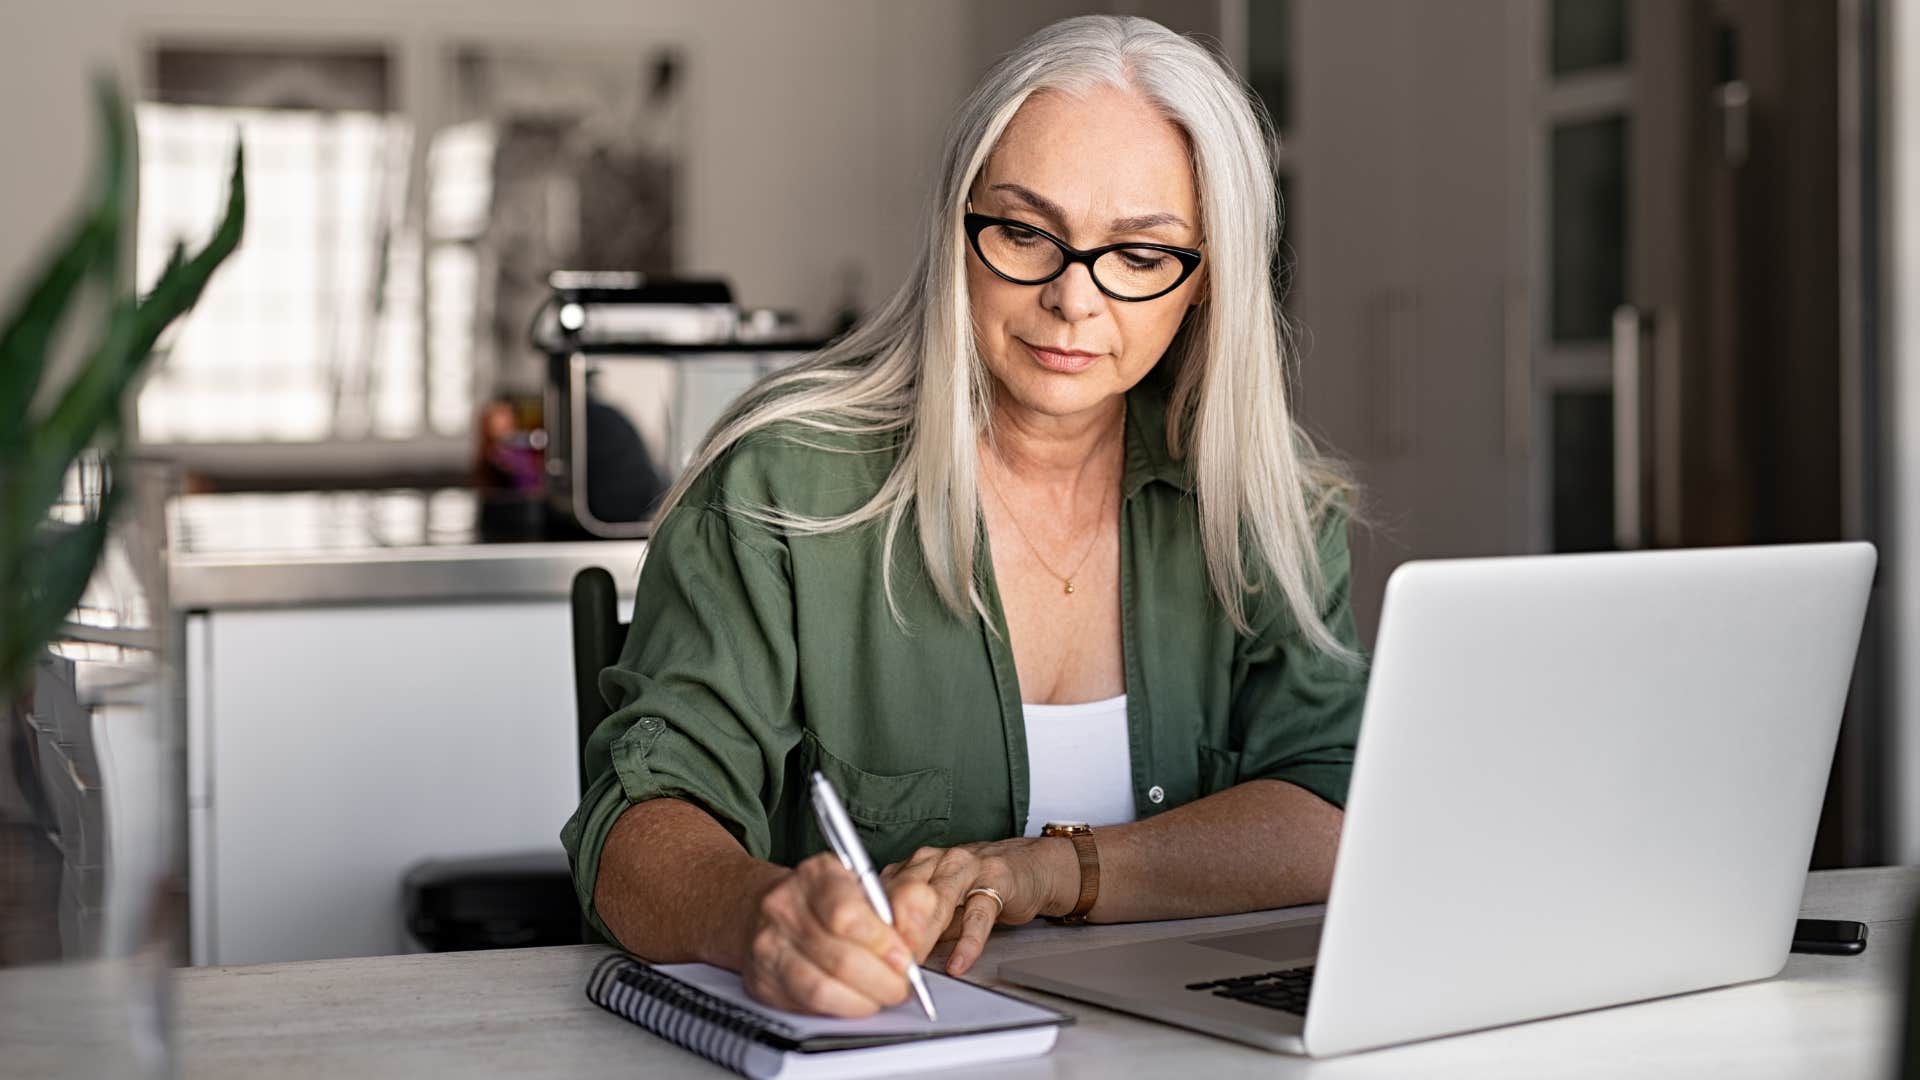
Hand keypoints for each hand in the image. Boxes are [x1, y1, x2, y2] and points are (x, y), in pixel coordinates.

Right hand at [737, 852, 941, 1016]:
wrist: (769, 908)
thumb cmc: (827, 899)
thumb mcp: (867, 886)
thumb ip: (903, 903)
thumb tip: (919, 932)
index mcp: (816, 875)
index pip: (847, 915)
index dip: (882, 944)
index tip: (905, 958)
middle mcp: (785, 907)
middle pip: (839, 958)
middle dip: (882, 980)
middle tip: (901, 985)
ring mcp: (769, 945)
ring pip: (821, 988)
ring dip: (863, 1000)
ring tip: (881, 995)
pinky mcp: (762, 980)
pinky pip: (806, 1006)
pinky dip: (839, 1009)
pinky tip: (855, 1000)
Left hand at [882, 839, 1074, 975]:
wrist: (1027, 867)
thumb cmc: (977, 888)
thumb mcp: (938, 906)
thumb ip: (913, 925)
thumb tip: (884, 958)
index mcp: (915, 865)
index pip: (884, 892)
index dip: (873, 925)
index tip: (865, 954)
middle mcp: (937, 860)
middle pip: (906, 894)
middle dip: (894, 932)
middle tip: (886, 964)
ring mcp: (967, 867)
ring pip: (938, 899)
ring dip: (924, 934)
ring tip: (915, 964)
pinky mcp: (997, 881)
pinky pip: (979, 914)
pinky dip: (968, 942)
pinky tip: (959, 962)